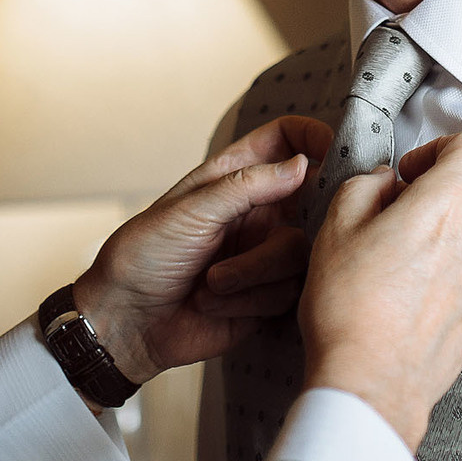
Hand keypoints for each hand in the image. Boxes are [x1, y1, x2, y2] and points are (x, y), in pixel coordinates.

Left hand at [71, 116, 330, 386]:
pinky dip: (249, 298)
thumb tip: (303, 163)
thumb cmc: (144, 256)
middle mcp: (257, 211)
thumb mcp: (190, 211)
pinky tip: (213, 303)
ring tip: (211, 281)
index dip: (313, 136)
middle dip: (301, 216)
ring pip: (300, 250)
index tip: (334, 148)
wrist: (127, 324)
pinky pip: (288, 290)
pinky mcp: (269, 294)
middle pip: (311, 197)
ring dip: (253, 269)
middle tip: (275, 232)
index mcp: (234, 177)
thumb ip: (248, 185)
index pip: (285, 139)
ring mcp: (265, 252)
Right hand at [299, 131, 461, 451]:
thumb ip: (365, 185)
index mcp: (447, 204)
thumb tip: (385, 184)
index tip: (412, 172)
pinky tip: (404, 305)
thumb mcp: (335, 225)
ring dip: (435, 244)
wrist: (369, 384)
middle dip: (429, 202)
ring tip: (389, 274)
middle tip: (384, 228)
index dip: (442, 148)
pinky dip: (442, 281)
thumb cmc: (349, 305)